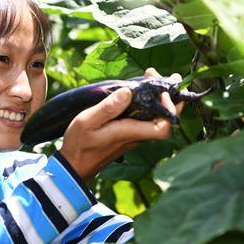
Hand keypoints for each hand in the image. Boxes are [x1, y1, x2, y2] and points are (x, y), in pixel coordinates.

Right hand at [59, 68, 184, 181]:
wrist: (74, 166)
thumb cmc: (79, 145)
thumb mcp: (87, 122)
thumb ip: (108, 108)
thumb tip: (128, 92)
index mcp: (129, 133)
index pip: (163, 127)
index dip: (170, 110)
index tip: (162, 91)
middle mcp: (136, 136)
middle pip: (166, 121)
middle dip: (170, 98)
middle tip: (165, 77)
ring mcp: (133, 137)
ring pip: (156, 119)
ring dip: (159, 100)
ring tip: (150, 78)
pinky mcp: (128, 136)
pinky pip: (145, 120)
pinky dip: (148, 105)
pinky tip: (139, 93)